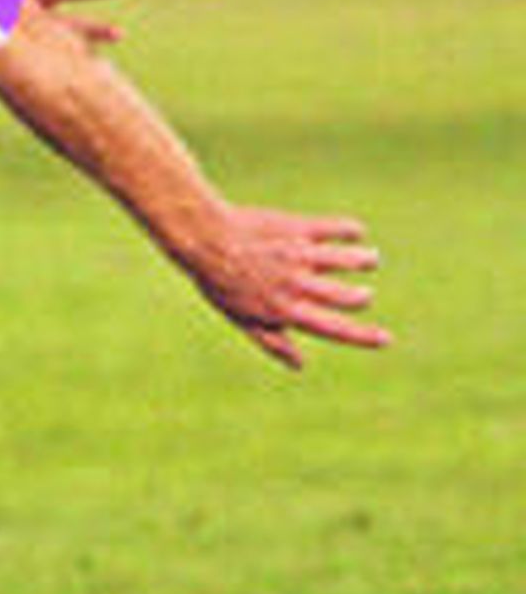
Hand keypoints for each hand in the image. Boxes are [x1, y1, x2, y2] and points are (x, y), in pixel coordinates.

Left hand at [190, 206, 389, 369]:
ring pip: (350, 261)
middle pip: (348, 296)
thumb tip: (299, 364)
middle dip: (360, 297)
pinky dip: (352, 232)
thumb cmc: (220, 282)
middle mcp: (298, 285)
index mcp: (285, 310)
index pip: (334, 329)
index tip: (387, 339)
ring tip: (370, 261)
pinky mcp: (300, 228)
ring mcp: (301, 255)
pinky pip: (336, 229)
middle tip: (361, 295)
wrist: (206, 238)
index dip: (364, 337)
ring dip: (365, 262)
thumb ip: (272, 341)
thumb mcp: (240, 319)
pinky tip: (357, 233)